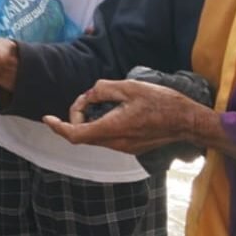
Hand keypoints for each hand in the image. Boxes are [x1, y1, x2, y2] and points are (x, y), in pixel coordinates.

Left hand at [43, 80, 203, 154]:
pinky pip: (108, 138)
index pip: (76, 134)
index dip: (58, 127)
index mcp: (113, 128)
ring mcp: (125, 148)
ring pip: (96, 137)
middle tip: (85, 99)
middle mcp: (116, 143)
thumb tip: (89, 95)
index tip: (47, 118)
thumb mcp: (130, 87)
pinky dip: (101, 125)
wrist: (188, 121)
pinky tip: (112, 111)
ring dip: (89, 122)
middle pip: (84, 135)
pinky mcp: (132, 148)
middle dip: (77, 117)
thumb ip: (103, 90)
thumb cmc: (162, 102)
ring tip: (99, 103)